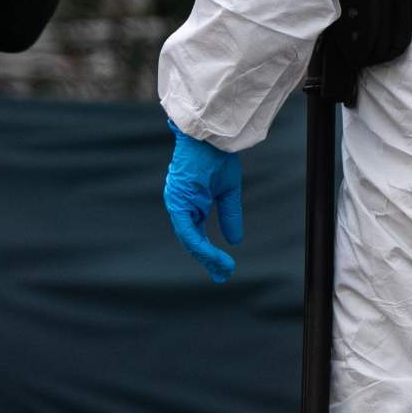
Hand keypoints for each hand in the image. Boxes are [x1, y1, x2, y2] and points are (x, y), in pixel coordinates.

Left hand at [163, 120, 244, 282]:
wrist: (210, 136)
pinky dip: (200, 245)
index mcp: (189, 201)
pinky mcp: (178, 202)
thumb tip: (234, 241)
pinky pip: (188, 230)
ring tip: (222, 270)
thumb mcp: (227, 191)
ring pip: (189, 239)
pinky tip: (212, 256)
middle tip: (222, 276)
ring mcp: (177, 204)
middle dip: (208, 260)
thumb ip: (229, 215)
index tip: (223, 267)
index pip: (196, 233)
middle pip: (192, 240)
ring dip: (206, 257)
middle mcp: (180, 204)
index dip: (209, 252)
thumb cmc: (217, 156)